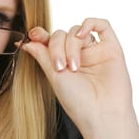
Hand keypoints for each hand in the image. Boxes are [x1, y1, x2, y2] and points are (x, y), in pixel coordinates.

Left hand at [21, 18, 134, 135]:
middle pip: (61, 34)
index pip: (50, 41)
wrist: (102, 114)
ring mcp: (95, 51)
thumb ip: (42, 55)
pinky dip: (89, 23)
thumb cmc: (78, 101)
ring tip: (73, 66)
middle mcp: (79, 55)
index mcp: (63, 62)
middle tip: (60, 67)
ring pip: (76, 31)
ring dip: (70, 45)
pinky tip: (82, 35)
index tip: (31, 36)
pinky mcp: (111, 49)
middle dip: (56, 47)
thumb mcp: (53, 76)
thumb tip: (27, 41)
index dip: (40, 35)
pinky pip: (102, 24)